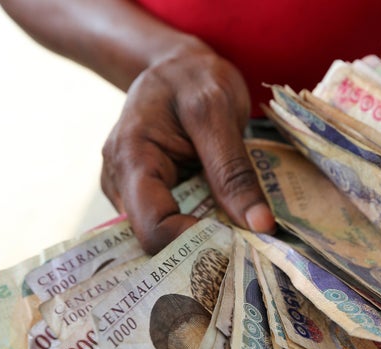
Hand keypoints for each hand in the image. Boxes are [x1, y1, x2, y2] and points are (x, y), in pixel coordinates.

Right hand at [101, 40, 274, 253]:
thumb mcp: (219, 113)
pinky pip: (172, 223)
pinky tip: (227, 223)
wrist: (175, 65)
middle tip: (247, 249)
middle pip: (155, 239)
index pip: (153, 227)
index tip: (237, 245)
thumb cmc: (194, 78)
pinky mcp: (147, 196)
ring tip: (242, 236)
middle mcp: (121, 182)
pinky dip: (201, 227)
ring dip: (203, 242)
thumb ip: (234, 171)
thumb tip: (259, 226)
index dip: (193, 245)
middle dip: (200, 250)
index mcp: (132, 158)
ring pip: (164, 237)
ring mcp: (130, 191)